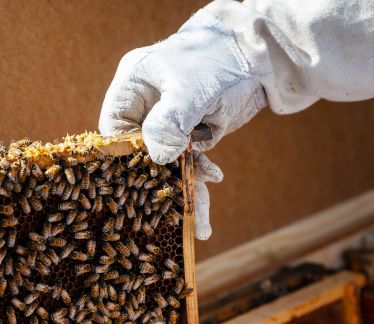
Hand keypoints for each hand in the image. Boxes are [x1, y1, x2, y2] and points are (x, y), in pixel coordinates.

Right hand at [99, 8, 265, 238]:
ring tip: (198, 218)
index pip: (114, 131)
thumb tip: (157, 157)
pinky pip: (188, 162)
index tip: (141, 184)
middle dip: (157, 182)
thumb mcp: (191, 90)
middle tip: (171, 211)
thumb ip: (171, 121)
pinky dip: (198, 178)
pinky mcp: (191, 133)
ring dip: (182, 187)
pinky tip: (209, 192)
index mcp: (133, 87)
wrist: (258, 55)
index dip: (125, 159)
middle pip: (140, 152)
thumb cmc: (218, 59)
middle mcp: (146, 106)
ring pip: (166, 161)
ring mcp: (169, 121)